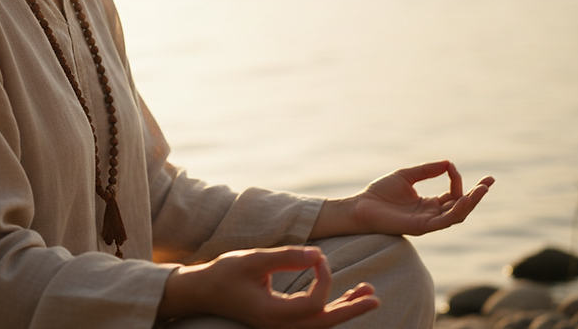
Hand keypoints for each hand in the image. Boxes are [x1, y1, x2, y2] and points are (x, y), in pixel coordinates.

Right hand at [157, 247, 378, 327]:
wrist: (203, 291)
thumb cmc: (224, 273)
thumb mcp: (254, 259)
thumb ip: (287, 257)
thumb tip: (319, 255)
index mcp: (273, 314)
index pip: (313, 302)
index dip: (324, 277)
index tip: (318, 256)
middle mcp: (279, 327)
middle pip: (324, 324)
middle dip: (351, 310)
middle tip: (375, 297)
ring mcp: (280, 327)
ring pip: (320, 324)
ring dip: (344, 309)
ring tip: (368, 294)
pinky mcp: (281, 321)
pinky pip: (312, 320)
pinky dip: (330, 309)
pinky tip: (345, 297)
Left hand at [311, 161, 493, 238]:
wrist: (360, 206)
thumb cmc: (379, 193)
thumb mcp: (406, 176)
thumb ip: (426, 171)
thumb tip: (448, 163)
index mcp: (428, 205)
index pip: (452, 195)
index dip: (457, 181)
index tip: (452, 167)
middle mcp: (431, 215)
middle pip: (460, 207)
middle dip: (476, 195)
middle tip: (489, 182)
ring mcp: (427, 223)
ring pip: (457, 215)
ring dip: (471, 203)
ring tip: (482, 190)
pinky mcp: (421, 228)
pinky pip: (444, 222)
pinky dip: (456, 211)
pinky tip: (464, 199)